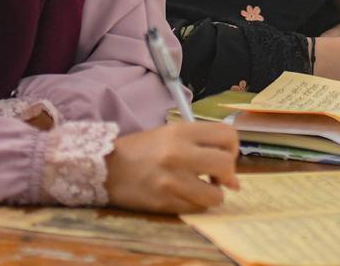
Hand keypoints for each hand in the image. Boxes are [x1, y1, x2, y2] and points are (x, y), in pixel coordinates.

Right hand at [105, 122, 239, 213]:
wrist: (105, 168)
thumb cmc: (141, 150)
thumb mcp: (170, 134)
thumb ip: (201, 146)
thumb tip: (234, 177)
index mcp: (181, 132)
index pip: (227, 135)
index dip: (232, 148)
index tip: (224, 156)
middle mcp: (178, 153)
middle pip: (226, 164)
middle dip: (228, 174)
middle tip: (217, 177)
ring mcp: (171, 180)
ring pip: (216, 194)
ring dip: (214, 194)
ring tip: (202, 189)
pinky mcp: (164, 201)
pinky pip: (197, 208)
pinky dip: (197, 205)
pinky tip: (187, 197)